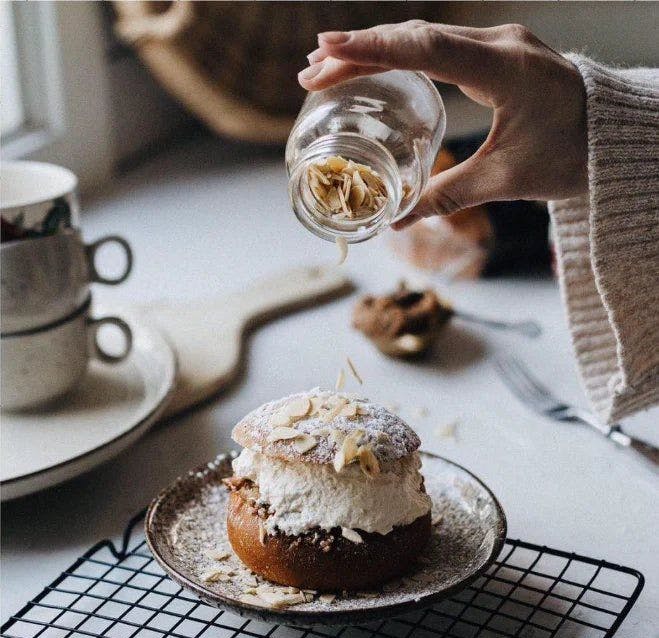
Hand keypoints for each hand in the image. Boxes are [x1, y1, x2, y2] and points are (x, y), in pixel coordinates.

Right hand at [298, 21, 587, 229]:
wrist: (611, 136)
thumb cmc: (570, 156)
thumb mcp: (505, 180)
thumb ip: (447, 197)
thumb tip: (396, 220)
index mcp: (507, 70)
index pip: (429, 49)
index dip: (375, 48)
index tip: (329, 50)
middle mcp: (501, 43)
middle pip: (417, 36)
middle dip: (360, 50)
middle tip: (312, 70)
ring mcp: (500, 42)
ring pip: (425, 35)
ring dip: (375, 48)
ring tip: (327, 66)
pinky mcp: (496, 51)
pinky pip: (439, 44)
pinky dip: (400, 53)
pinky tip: (372, 64)